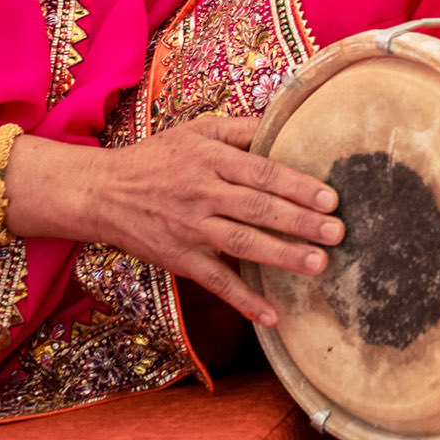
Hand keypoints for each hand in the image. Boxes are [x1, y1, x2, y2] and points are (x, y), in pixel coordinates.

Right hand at [65, 116, 342, 328]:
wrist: (102, 193)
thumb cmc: (158, 158)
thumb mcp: (197, 130)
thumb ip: (241, 129)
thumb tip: (285, 123)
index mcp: (210, 159)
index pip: (262, 172)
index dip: (297, 186)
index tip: (331, 198)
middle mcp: (202, 193)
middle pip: (257, 208)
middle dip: (300, 222)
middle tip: (337, 232)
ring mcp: (190, 229)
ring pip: (242, 244)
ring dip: (281, 256)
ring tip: (318, 264)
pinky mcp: (180, 260)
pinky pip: (216, 282)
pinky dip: (243, 301)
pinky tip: (272, 316)